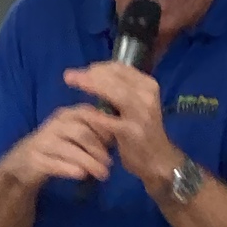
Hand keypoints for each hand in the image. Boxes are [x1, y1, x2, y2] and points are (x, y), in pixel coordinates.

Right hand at [0, 102, 114, 187]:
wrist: (21, 165)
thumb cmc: (56, 149)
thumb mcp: (74, 135)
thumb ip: (93, 132)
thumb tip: (120, 136)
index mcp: (66, 115)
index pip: (89, 114)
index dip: (105, 128)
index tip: (116, 142)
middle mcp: (54, 125)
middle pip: (81, 132)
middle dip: (98, 148)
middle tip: (110, 163)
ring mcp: (42, 142)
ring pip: (70, 149)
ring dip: (88, 161)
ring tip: (102, 174)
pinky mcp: (34, 159)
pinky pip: (54, 163)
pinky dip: (69, 169)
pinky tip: (81, 175)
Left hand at [62, 61, 175, 190]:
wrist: (157, 159)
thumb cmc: (141, 130)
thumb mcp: (136, 104)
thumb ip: (120, 89)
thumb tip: (94, 73)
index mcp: (148, 85)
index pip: (121, 68)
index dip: (99, 67)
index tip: (83, 70)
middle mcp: (147, 95)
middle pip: (116, 77)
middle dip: (90, 74)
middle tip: (69, 75)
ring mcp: (141, 113)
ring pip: (114, 93)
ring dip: (91, 86)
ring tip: (73, 83)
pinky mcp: (132, 132)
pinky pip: (108, 120)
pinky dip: (93, 114)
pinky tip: (81, 112)